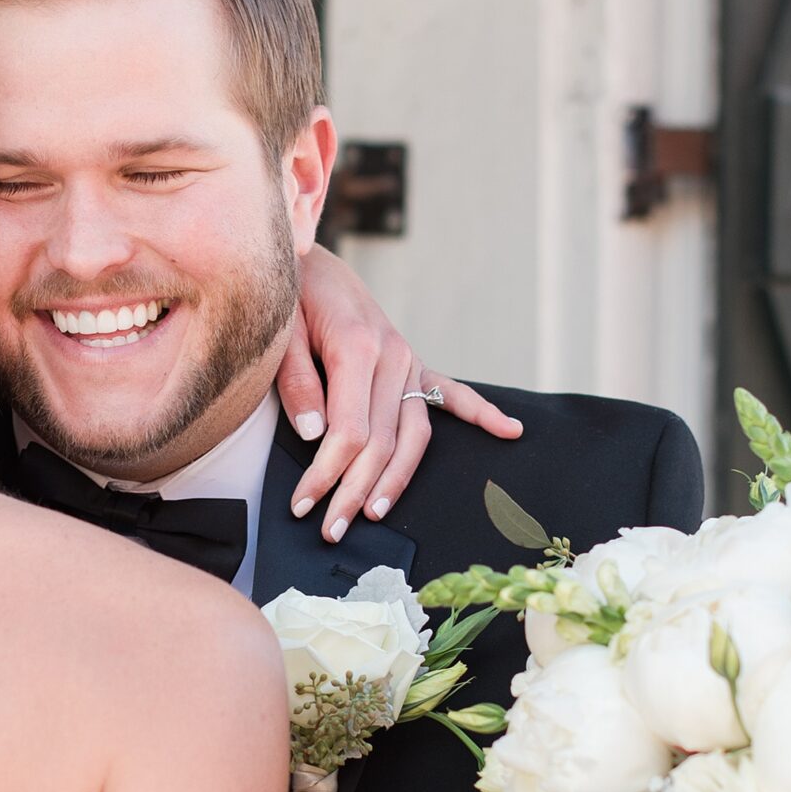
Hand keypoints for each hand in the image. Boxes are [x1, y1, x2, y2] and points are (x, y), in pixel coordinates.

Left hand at [281, 246, 522, 539]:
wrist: (312, 261)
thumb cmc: (291, 298)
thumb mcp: (281, 334)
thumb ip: (297, 382)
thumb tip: (315, 434)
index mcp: (359, 348)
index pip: (349, 431)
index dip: (325, 474)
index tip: (302, 505)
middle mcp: (393, 357)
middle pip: (382, 442)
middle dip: (353, 492)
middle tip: (330, 530)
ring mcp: (409, 362)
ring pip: (413, 434)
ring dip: (396, 480)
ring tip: (375, 514)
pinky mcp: (415, 364)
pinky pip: (452, 393)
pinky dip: (481, 413)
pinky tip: (509, 430)